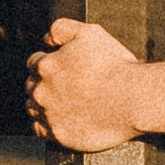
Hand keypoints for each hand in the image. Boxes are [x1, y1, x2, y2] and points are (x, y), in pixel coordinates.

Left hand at [28, 17, 164, 150]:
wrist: (133, 99)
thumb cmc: (115, 65)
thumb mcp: (90, 33)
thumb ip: (61, 28)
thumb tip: (46, 38)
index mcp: (46, 66)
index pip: (34, 63)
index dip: (47, 63)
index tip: (60, 68)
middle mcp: (42, 92)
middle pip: (31, 86)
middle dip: (43, 84)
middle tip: (64, 86)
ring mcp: (49, 115)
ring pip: (33, 109)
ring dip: (42, 104)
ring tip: (62, 103)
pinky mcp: (59, 135)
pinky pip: (41, 131)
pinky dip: (47, 125)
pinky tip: (61, 119)